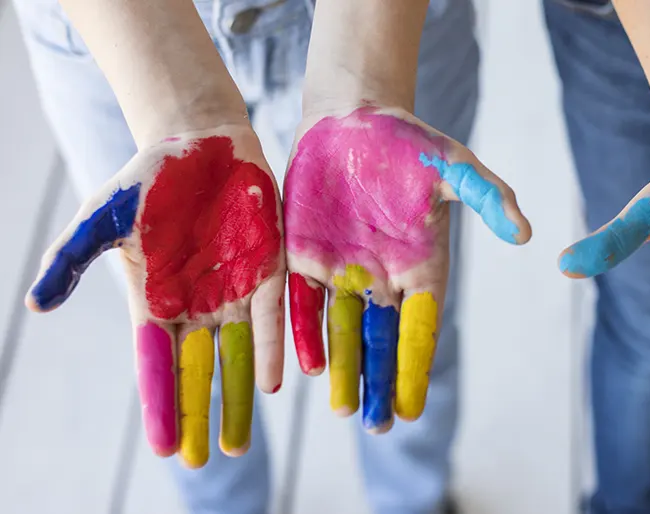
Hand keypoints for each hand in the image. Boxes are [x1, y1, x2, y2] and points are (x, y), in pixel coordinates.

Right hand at [26, 127, 284, 467]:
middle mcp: (199, 306)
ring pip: (239, 356)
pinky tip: (274, 383)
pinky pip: (273, 318)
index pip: (158, 366)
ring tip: (243, 442)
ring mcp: (236, 290)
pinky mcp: (269, 268)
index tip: (167, 448)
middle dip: (206, 415)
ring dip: (241, 398)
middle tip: (214, 460)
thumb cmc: (148, 178)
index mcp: (156, 302)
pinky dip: (271, 350)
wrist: (200, 141)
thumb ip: (72, 259)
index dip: (162, 406)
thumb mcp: (102, 217)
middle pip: (202, 372)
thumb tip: (35, 306)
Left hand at [284, 107, 530, 432]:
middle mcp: (384, 278)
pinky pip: (303, 305)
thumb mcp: (453, 166)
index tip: (414, 406)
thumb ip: (487, 197)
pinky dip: (304, 335)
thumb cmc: (409, 141)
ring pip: (342, 331)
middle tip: (379, 427)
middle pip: (382, 341)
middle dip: (380, 383)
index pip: (420, 328)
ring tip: (343, 410)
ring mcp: (343, 270)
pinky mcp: (304, 257)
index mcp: (423, 266)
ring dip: (343, 369)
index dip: (416, 366)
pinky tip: (305, 368)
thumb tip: (526, 233)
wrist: (352, 118)